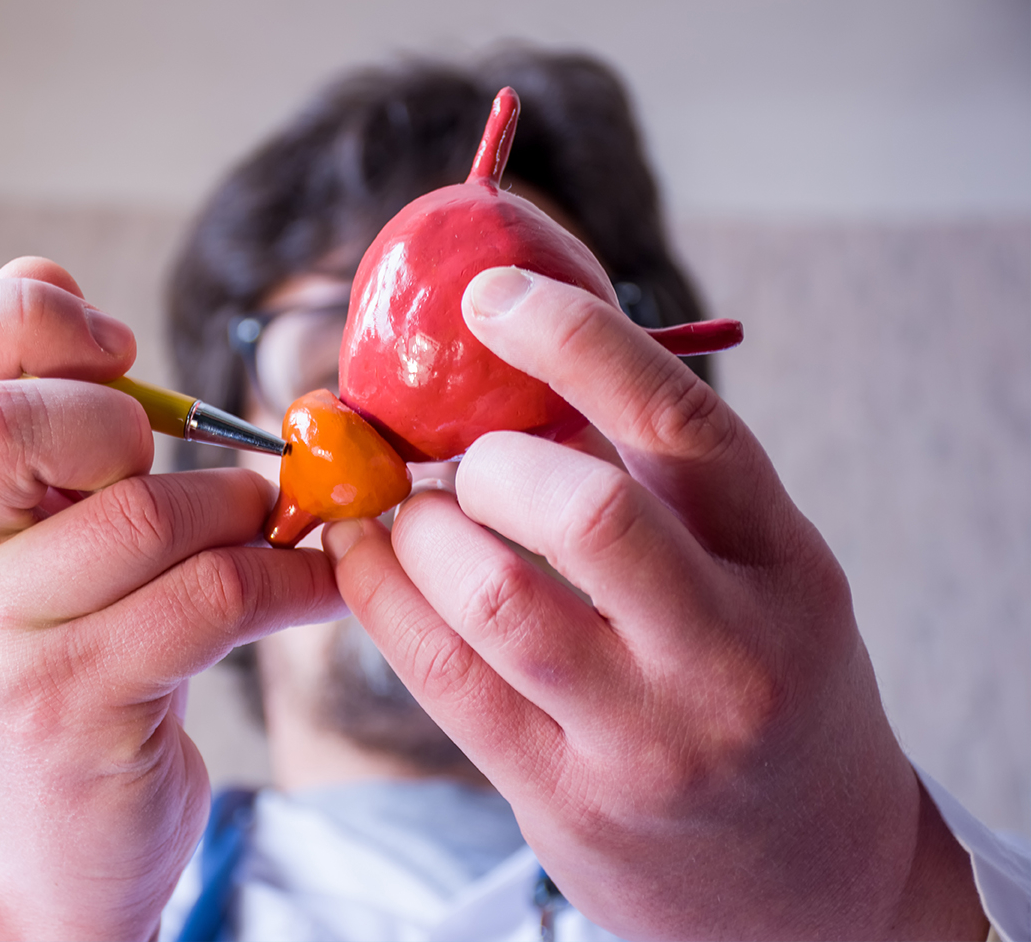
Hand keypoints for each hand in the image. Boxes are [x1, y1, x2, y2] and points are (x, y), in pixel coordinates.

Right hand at [0, 258, 343, 940]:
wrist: (57, 848)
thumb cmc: (72, 664)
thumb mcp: (35, 543)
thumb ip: (42, 425)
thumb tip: (54, 274)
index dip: (16, 313)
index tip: (112, 346)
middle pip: (4, 420)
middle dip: (126, 420)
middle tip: (167, 467)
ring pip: (146, 510)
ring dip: (240, 512)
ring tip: (264, 532)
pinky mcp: (71, 706)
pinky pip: (213, 595)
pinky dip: (293, 578)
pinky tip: (317, 585)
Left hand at [324, 267, 985, 939]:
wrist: (810, 878)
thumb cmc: (766, 687)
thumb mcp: (758, 573)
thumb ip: (662, 484)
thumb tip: (521, 368)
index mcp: (783, 563)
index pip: (682, 426)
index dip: (576, 342)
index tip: (491, 296)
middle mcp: (727, 651)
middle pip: (587, 511)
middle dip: (487, 462)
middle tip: (460, 461)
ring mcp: (646, 735)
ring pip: (496, 598)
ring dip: (419, 529)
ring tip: (406, 512)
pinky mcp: (565, 796)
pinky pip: (443, 676)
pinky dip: (381, 596)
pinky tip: (365, 558)